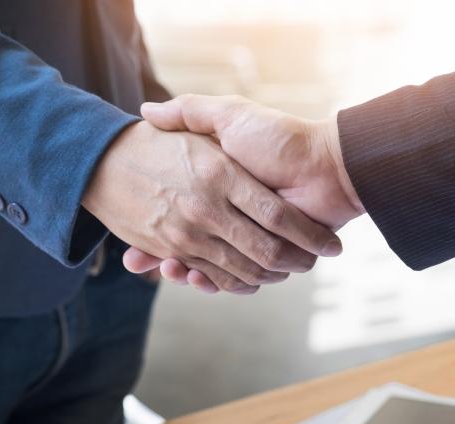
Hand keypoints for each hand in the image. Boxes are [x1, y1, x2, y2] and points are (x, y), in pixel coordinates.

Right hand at [124, 95, 364, 286]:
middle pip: (186, 243)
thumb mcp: (229, 115)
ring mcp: (244, 235)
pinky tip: (194, 276)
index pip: (174, 210)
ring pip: (205, 264)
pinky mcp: (263, 255)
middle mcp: (227, 213)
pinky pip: (231, 276)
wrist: (326, 166)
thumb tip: (147, 112)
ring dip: (185, 271)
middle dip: (163, 255)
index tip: (128, 232)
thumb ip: (192, 110)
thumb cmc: (278, 138)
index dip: (150, 224)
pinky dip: (215, 282)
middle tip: (135, 260)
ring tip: (168, 266)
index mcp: (218, 187)